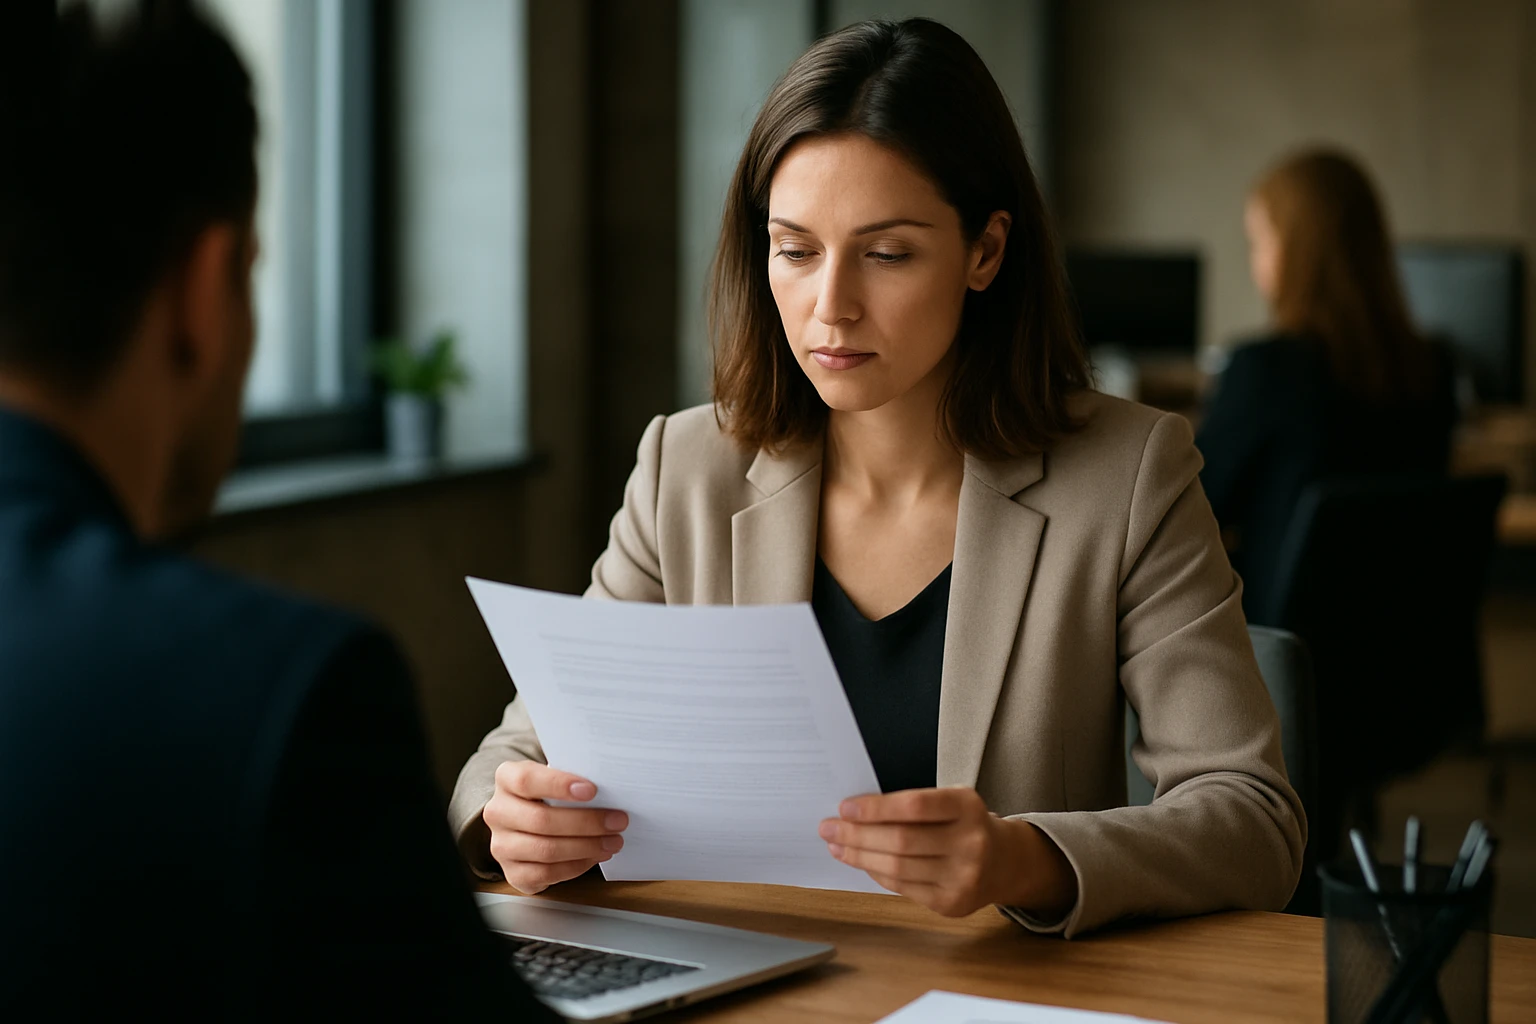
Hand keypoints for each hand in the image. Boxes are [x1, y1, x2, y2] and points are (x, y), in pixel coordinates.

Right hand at [483, 760, 628, 894]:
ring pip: (546, 850)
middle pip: (541, 820)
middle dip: (586, 822)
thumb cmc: (549, 796)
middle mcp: (498, 812)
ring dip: (587, 847)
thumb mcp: (557, 779)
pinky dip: (577, 866)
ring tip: (613, 841)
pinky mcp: (513, 873)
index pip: (527, 780)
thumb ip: (573, 781)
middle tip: (617, 821)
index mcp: (506, 780)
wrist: (527, 824)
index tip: (592, 790)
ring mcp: (502, 845)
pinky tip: (595, 856)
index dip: (559, 785)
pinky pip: (548, 873)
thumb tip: (609, 790)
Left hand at [819, 787, 1076, 918]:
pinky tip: (861, 863)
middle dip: (857, 835)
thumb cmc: (964, 824)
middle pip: (901, 841)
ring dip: (860, 857)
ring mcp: (963, 878)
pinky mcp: (952, 903)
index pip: (913, 807)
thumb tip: (854, 813)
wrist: (1004, 862)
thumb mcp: (949, 803)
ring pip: (897, 868)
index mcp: (967, 807)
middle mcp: (970, 843)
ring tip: (837, 846)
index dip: (875, 808)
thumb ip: (911, 806)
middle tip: (828, 828)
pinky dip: (877, 873)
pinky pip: (903, 887)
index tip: (845, 807)